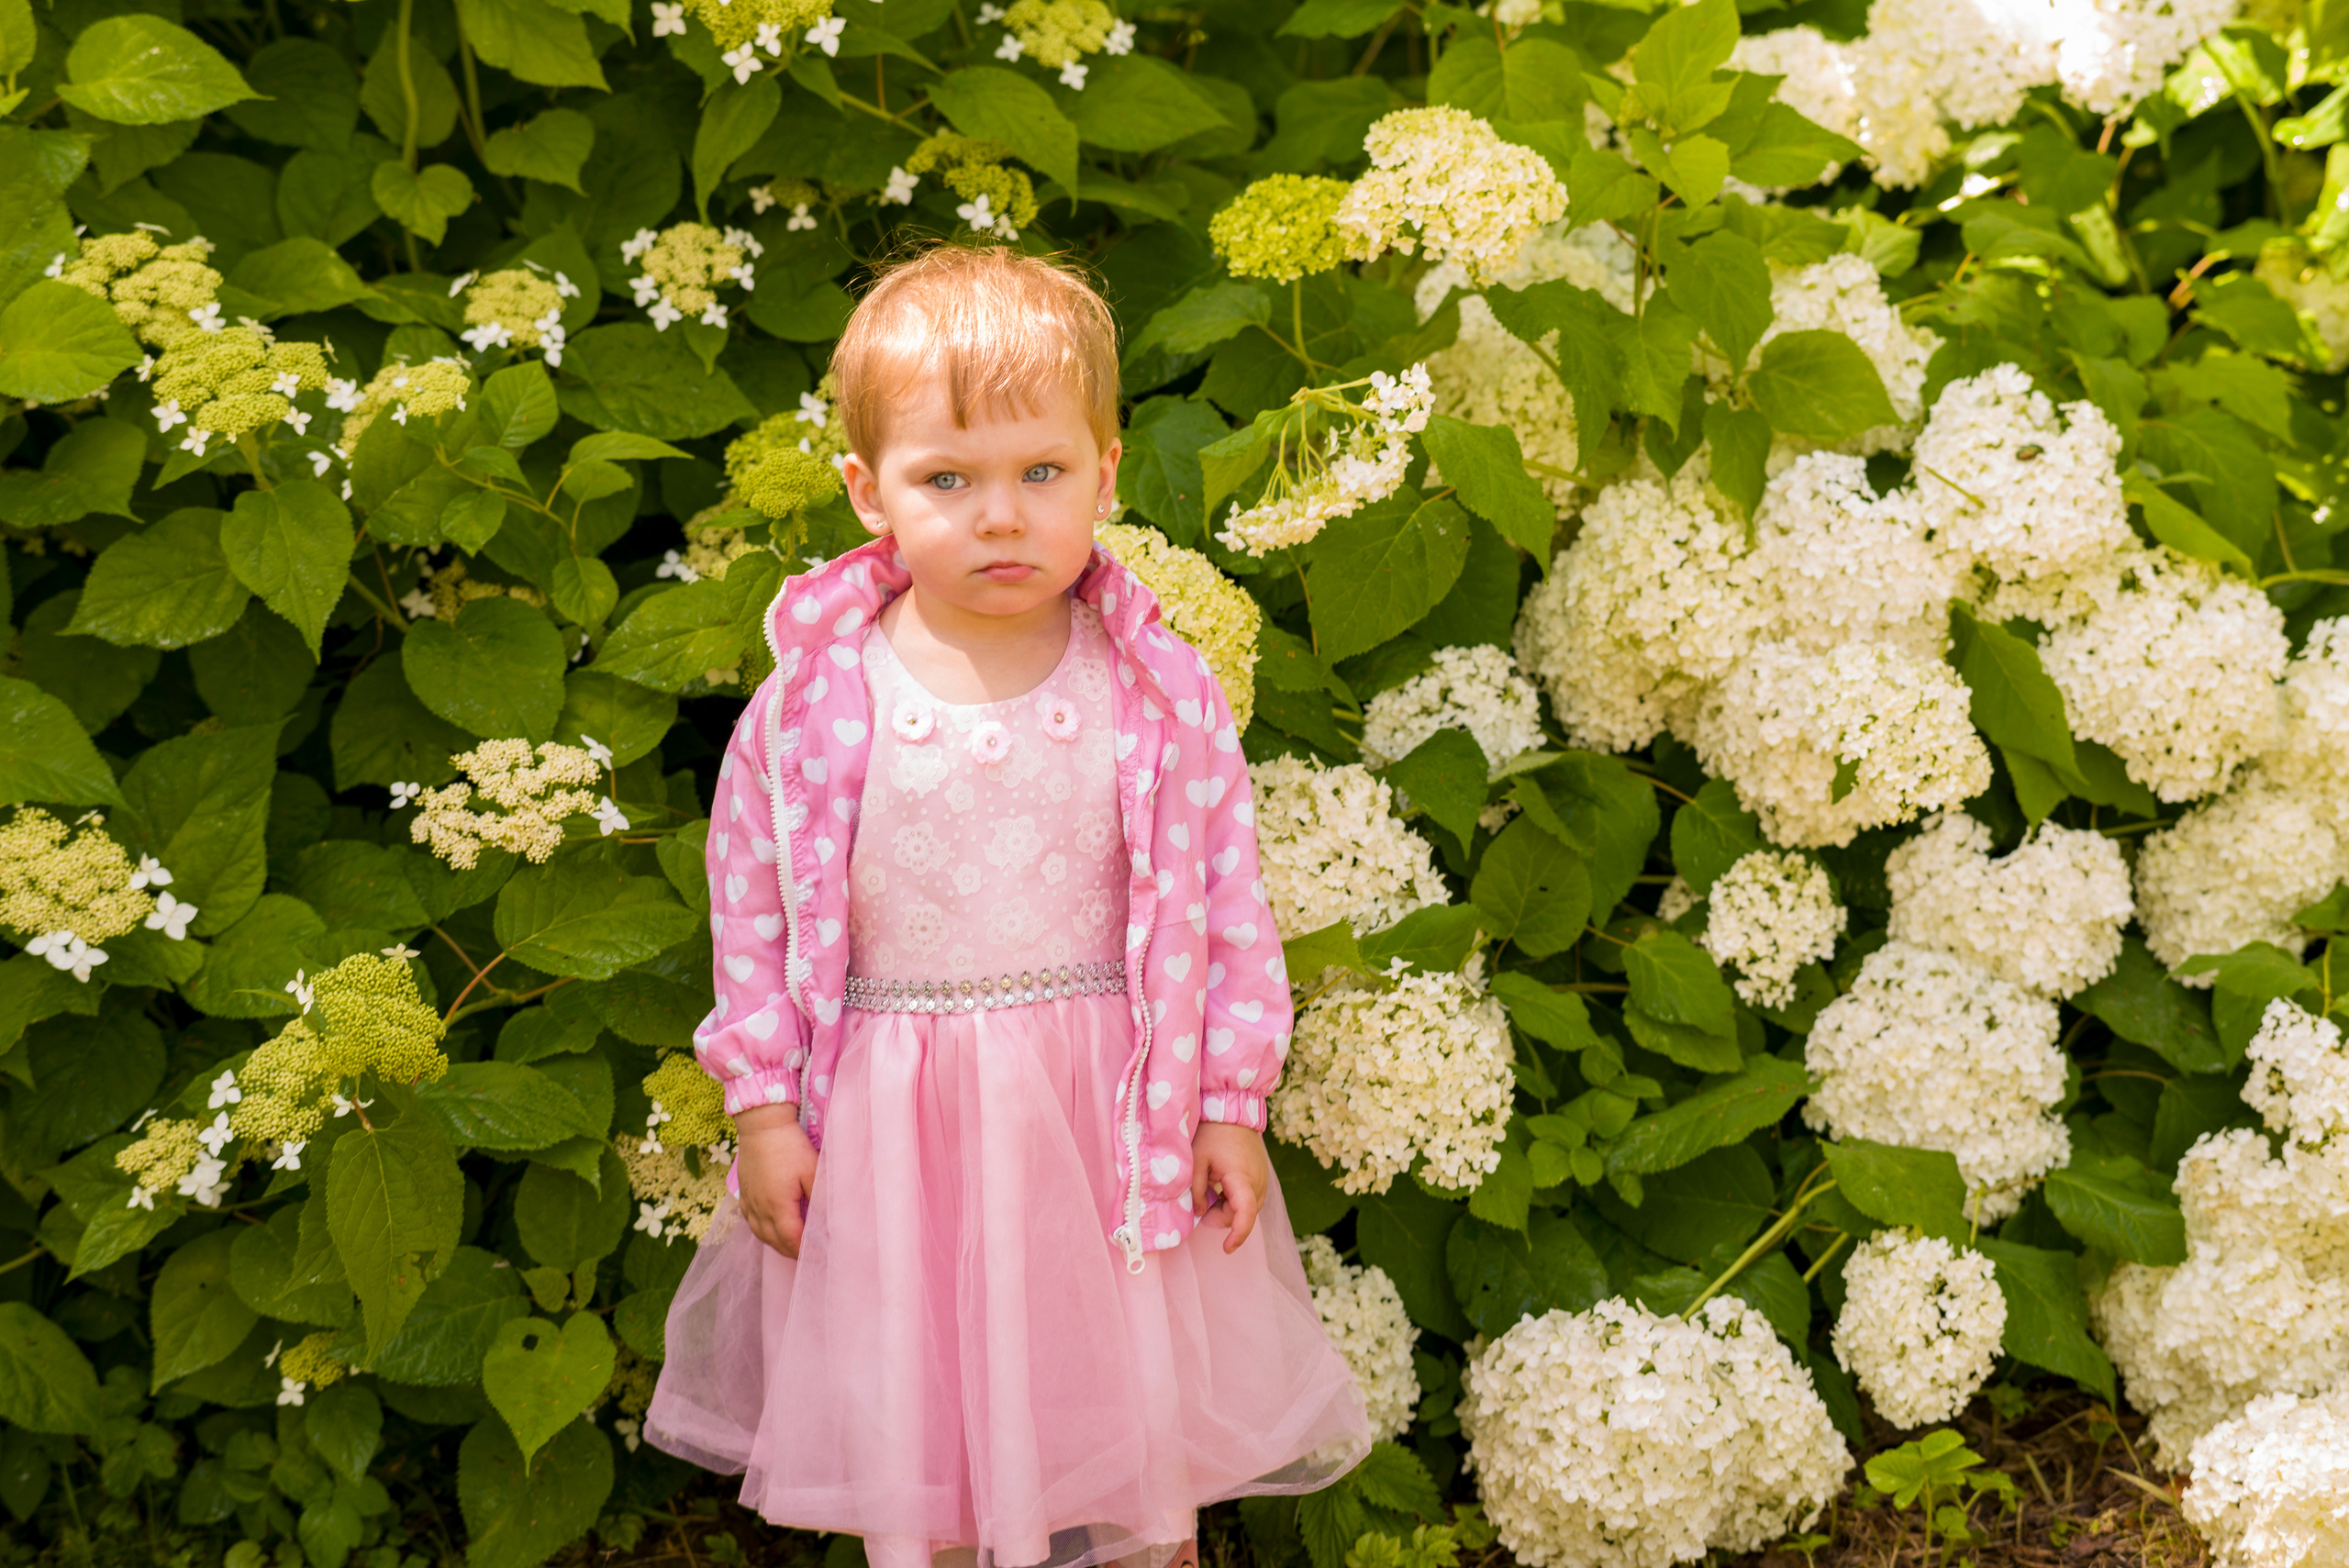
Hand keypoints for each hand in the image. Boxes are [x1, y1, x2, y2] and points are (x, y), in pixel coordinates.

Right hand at [733, 1103, 818, 1257]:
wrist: (762, 1125)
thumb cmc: (789, 1145)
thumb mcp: (812, 1171)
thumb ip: (819, 1198)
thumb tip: (828, 1220)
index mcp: (778, 1206)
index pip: (792, 1240)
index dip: (806, 1252)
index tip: (819, 1257)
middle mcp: (760, 1208)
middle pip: (774, 1241)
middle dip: (791, 1252)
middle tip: (808, 1257)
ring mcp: (749, 1201)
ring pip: (760, 1233)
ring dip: (776, 1243)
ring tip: (791, 1247)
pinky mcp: (743, 1192)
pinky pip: (750, 1220)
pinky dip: (762, 1230)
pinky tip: (770, 1228)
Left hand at [1189, 1122, 1268, 1254]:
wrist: (1233, 1113)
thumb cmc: (1213, 1134)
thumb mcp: (1197, 1161)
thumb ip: (1196, 1190)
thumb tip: (1199, 1213)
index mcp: (1241, 1178)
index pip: (1245, 1214)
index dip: (1237, 1235)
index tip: (1226, 1248)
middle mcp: (1258, 1182)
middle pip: (1243, 1215)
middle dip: (1222, 1218)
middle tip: (1201, 1205)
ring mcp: (1263, 1179)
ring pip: (1247, 1209)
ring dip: (1229, 1210)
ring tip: (1211, 1192)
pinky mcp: (1262, 1177)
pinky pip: (1250, 1198)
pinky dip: (1235, 1201)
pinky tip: (1221, 1188)